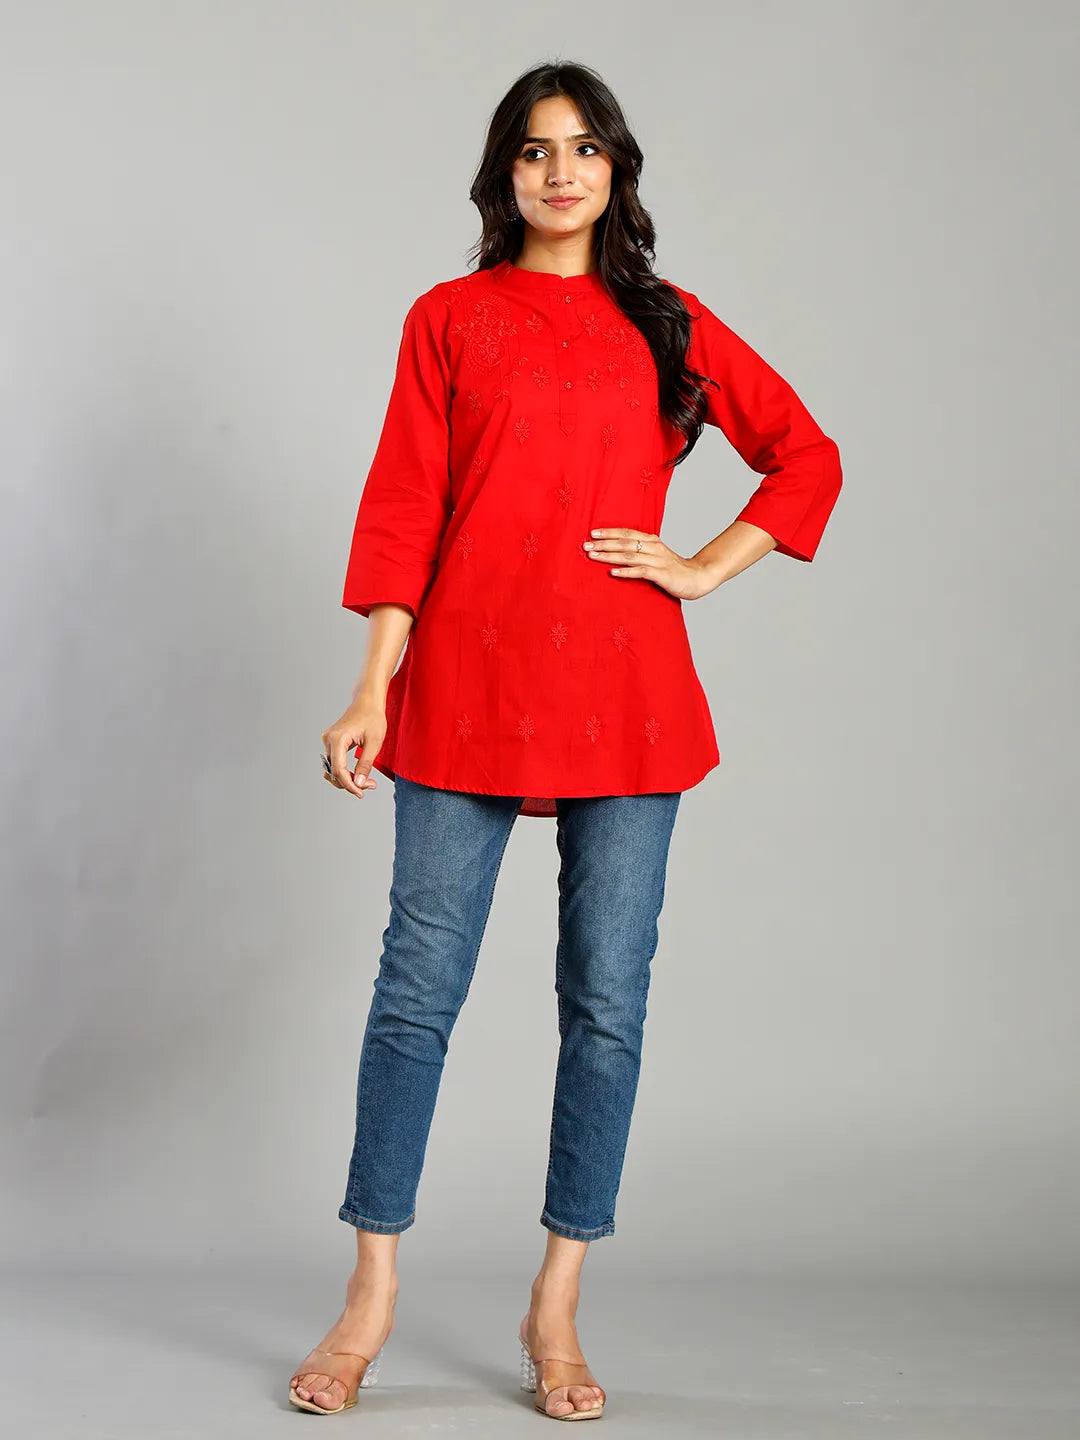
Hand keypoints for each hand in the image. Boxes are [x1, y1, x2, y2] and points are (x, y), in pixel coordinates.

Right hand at [321, 697, 386, 798]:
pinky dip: (345, 770)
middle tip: (369, 786)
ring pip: (334, 768)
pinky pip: (335, 762)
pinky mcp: (331, 742)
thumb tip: (358, 783)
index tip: (361, 793)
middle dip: (350, 783)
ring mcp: (328, 740)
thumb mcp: (374, 743)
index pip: (338, 770)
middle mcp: (328, 740)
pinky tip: (357, 774)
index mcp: (338, 738)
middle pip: (334, 771)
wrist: (368, 701)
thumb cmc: (373, 717)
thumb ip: (365, 764)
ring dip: (347, 778)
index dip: (349, 785)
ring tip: (366, 781)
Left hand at [582, 528, 714, 600]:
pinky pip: (640, 571)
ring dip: (609, 555)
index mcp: (652, 541)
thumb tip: (618, 551)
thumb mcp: (656, 556)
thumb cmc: (674, 569)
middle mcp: (653, 547)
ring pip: (629, 555)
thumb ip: (640, 552)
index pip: (627, 532)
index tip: (592, 533)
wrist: (698, 577)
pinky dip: (625, 571)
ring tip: (593, 556)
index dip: (609, 532)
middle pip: (624, 542)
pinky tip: (612, 572)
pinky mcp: (661, 574)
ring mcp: (657, 560)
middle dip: (604, 544)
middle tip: (586, 546)